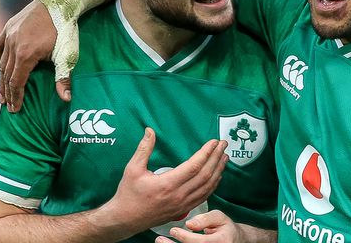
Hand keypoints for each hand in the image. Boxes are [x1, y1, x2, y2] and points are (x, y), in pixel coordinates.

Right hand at [0, 0, 72, 111]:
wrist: (60, 1)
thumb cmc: (66, 29)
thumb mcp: (67, 55)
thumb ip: (64, 77)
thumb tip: (66, 99)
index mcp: (26, 55)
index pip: (17, 82)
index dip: (16, 97)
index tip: (15, 109)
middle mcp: (13, 45)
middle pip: (7, 74)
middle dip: (7, 92)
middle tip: (7, 105)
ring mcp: (9, 35)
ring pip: (2, 62)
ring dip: (2, 78)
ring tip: (2, 92)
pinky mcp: (8, 26)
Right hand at [92, 129, 228, 236]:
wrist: (125, 219)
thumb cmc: (128, 194)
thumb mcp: (132, 169)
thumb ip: (143, 149)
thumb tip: (150, 131)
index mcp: (167, 184)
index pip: (194, 166)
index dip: (206, 152)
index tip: (214, 142)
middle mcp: (178, 195)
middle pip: (205, 175)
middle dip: (216, 158)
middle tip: (224, 144)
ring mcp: (183, 205)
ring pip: (207, 187)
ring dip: (218, 171)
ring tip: (224, 157)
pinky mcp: (183, 210)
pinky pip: (204, 196)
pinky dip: (213, 185)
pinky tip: (217, 176)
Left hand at [156, 210, 275, 242]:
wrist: (236, 241)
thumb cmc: (225, 228)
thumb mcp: (219, 218)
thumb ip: (205, 219)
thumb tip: (189, 224)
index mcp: (220, 242)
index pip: (199, 242)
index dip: (184, 237)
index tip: (173, 230)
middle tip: (160, 239)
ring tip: (160, 242)